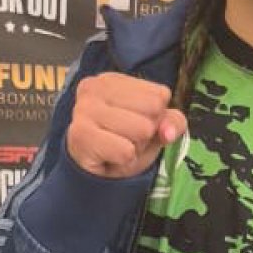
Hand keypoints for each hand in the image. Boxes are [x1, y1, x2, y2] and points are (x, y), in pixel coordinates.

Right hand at [66, 74, 186, 178]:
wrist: (92, 173)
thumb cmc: (122, 142)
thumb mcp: (155, 127)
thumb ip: (172, 122)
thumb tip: (168, 132)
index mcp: (114, 80)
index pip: (160, 95)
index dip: (156, 116)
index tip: (134, 123)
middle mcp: (95, 87)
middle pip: (153, 109)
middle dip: (146, 132)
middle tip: (125, 139)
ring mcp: (84, 109)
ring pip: (142, 130)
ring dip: (136, 148)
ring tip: (117, 147)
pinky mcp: (80, 135)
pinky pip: (126, 151)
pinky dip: (125, 161)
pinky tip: (109, 157)